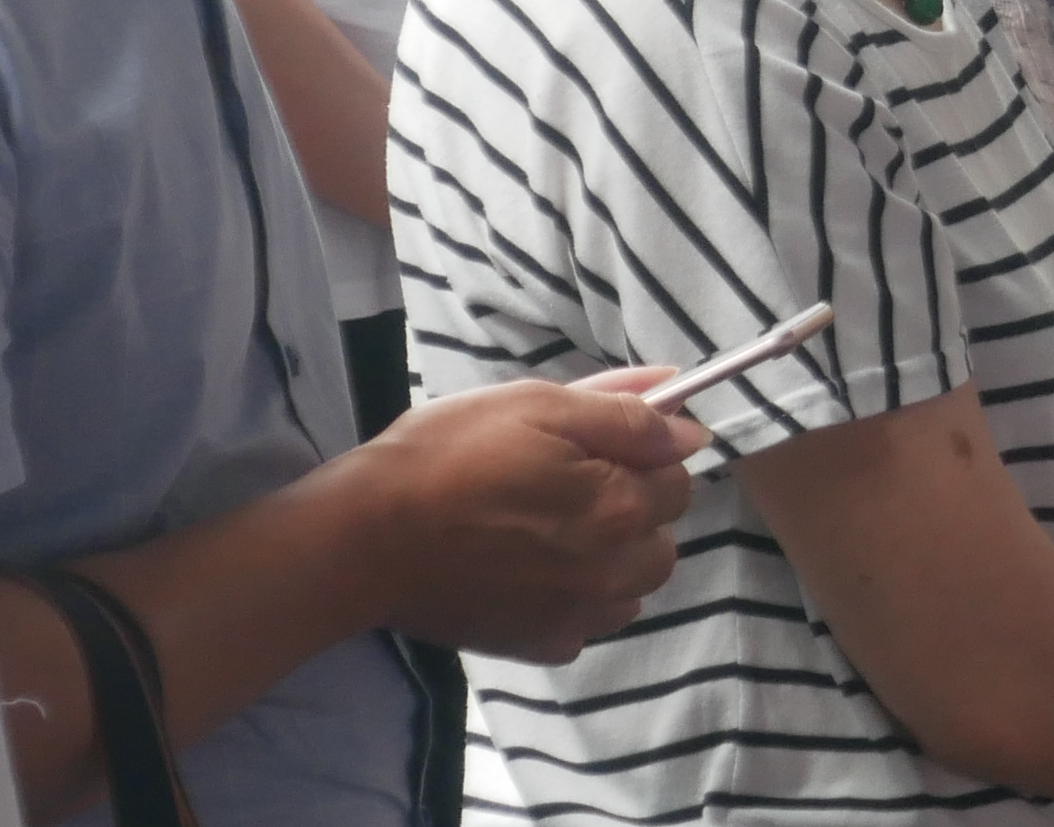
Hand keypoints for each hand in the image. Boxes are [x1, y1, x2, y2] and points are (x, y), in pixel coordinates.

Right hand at [347, 371, 706, 662]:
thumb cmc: (446, 457)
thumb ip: (623, 415)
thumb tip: (690, 428)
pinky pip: (588, 623)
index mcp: (620, 506)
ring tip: (548, 531)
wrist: (363, 540)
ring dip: (611, 558)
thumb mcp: (535, 405)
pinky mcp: (539, 646)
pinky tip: (529, 573)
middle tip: (566, 486)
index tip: (592, 448)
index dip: (641, 454)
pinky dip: (575, 600)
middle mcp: (612, 571)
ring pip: (632, 585)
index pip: (678, 477)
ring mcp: (577, 617)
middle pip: (662, 536)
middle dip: (633, 508)